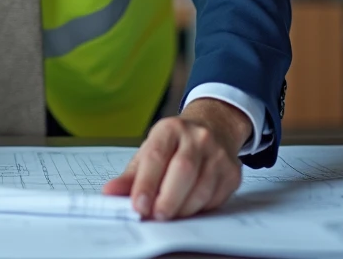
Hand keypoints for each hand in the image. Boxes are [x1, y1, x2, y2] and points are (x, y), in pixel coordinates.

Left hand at [102, 99, 249, 219]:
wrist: (214, 128)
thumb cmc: (176, 145)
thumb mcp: (150, 152)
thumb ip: (130, 176)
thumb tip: (110, 193)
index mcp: (169, 129)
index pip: (155, 156)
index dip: (145, 184)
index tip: (138, 206)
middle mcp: (196, 137)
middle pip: (182, 171)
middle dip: (167, 199)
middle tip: (156, 216)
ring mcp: (217, 153)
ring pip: (202, 187)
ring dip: (183, 208)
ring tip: (170, 213)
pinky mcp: (232, 171)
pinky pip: (215, 197)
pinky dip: (199, 208)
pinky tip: (189, 206)